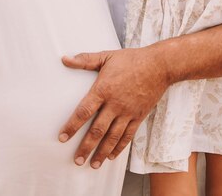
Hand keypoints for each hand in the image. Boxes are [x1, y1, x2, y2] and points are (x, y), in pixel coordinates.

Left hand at [58, 44, 169, 167]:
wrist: (159, 65)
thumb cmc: (131, 59)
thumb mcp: (106, 56)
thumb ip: (85, 59)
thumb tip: (64, 59)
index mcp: (103, 89)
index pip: (84, 111)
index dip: (72, 126)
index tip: (62, 138)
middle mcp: (114, 104)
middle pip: (97, 130)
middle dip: (86, 147)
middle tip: (77, 160)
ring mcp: (128, 112)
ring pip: (112, 137)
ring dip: (102, 152)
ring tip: (92, 164)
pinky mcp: (139, 116)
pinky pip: (128, 136)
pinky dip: (119, 147)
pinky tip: (111, 156)